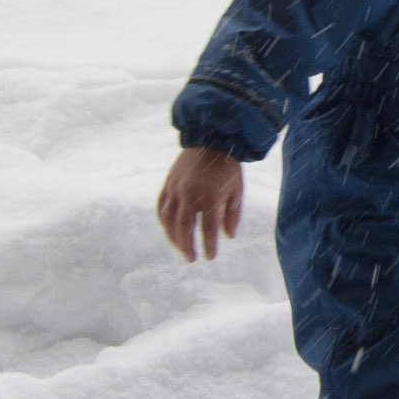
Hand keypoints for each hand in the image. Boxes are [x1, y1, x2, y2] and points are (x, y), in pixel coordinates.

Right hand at [157, 146, 243, 261]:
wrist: (211, 140)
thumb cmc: (227, 168)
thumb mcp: (236, 191)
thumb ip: (232, 215)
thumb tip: (228, 237)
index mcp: (211, 196)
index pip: (208, 228)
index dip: (209, 245)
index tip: (209, 257)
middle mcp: (191, 194)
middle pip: (185, 227)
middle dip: (187, 246)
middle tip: (191, 258)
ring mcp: (176, 188)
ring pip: (169, 220)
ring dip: (173, 237)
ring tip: (181, 248)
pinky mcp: (168, 184)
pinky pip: (162, 207)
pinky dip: (164, 221)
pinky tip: (169, 230)